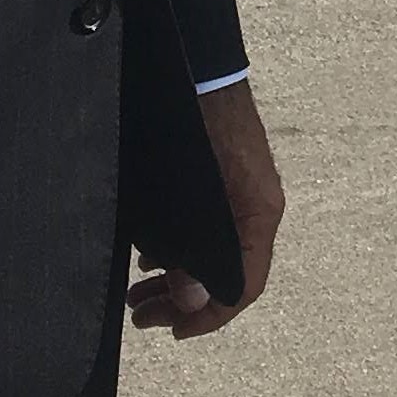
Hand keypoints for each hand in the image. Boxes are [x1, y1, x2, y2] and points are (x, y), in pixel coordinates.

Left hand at [128, 80, 283, 341]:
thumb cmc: (195, 123)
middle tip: (141, 314)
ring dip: (176, 276)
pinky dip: (177, 248)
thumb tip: (191, 298)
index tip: (171, 329)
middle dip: (182, 301)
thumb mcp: (192, 196)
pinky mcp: (221, 181)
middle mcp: (255, 208)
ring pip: (212, 253)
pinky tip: (147, 252)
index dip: (208, 316)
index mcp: (258, 214)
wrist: (197, 67)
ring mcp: (239, 194)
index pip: (244, 285)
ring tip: (138, 290)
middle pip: (225, 274)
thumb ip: (192, 248)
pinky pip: (206, 229)